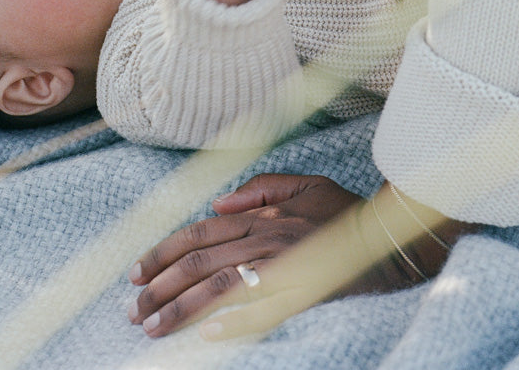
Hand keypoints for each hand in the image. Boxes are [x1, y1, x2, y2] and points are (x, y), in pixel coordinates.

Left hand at [128, 174, 368, 338]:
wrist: (387, 236)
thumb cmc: (343, 211)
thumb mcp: (304, 184)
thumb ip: (261, 188)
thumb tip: (218, 202)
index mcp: (262, 213)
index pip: (200, 231)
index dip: (165, 251)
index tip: (135, 273)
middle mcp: (267, 237)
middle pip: (202, 260)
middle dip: (161, 286)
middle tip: (132, 310)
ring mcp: (284, 265)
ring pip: (222, 285)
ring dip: (183, 307)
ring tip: (153, 327)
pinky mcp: (304, 292)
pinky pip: (264, 308)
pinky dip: (236, 321)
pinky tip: (209, 334)